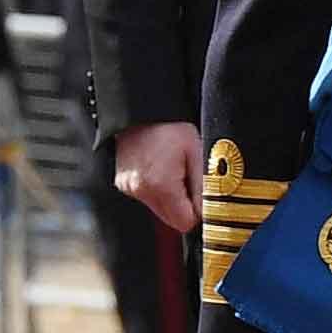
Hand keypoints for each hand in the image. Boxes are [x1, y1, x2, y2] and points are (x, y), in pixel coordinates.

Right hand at [114, 120, 202, 234]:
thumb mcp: (196, 152)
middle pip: (171, 220)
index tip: (199, 194)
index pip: (185, 222)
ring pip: (159, 211)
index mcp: (160, 185)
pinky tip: (159, 169)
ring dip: (170, 198)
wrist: (140, 110)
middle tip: (186, 178)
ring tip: (171, 170)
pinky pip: (147, 198)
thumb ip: (204, 187)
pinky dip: (156, 191)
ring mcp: (129, 187)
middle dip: (183, 206)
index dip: (197, 212)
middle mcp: (140, 190)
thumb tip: (208, 212)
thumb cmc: (168, 126)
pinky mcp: (123, 184)